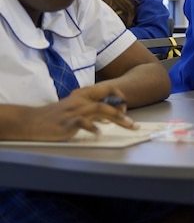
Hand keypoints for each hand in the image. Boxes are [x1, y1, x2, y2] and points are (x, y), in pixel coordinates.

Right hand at [2, 85, 134, 141]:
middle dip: (123, 110)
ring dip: (116, 117)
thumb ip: (91, 111)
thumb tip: (110, 117)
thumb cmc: (55, 116)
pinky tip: (99, 133)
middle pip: (107, 100)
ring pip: (100, 108)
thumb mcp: (75, 108)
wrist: (31, 121)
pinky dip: (92, 127)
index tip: (125, 107)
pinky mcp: (66, 122)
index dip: (119, 96)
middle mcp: (81, 100)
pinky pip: (82, 122)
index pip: (107, 89)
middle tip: (133, 123)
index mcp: (83, 94)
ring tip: (127, 125)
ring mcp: (74, 110)